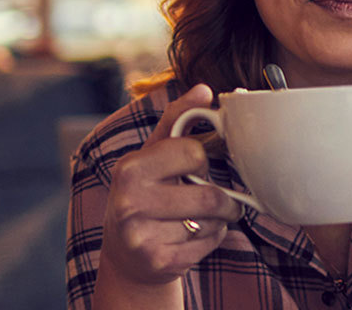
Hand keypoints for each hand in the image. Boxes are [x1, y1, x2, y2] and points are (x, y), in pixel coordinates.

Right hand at [99, 84, 242, 285]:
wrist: (127, 255)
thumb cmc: (147, 192)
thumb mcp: (154, 153)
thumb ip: (177, 118)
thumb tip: (203, 89)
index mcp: (130, 168)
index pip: (194, 153)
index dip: (203, 159)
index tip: (197, 165)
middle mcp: (130, 202)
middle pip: (209, 195)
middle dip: (224, 198)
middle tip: (219, 198)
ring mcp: (141, 236)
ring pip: (212, 221)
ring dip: (219, 220)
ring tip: (206, 217)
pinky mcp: (158, 262)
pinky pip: (208, 244)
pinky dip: (212, 239)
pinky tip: (194, 237)